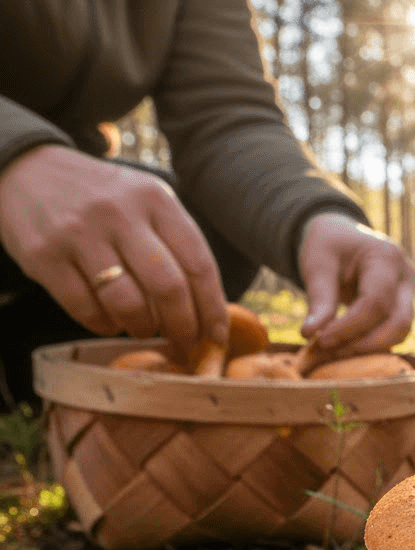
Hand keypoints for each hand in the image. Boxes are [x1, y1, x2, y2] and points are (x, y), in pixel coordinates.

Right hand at [0, 145, 228, 363]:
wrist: (26, 169)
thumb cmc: (103, 200)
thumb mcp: (145, 203)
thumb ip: (176, 245)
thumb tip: (210, 312)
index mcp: (156, 199)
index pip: (199, 264)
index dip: (214, 310)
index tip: (217, 338)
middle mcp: (120, 212)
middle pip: (169, 288)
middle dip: (183, 327)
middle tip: (184, 344)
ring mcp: (80, 232)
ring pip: (129, 304)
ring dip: (143, 328)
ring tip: (143, 328)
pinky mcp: (44, 255)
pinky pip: (86, 309)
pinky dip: (105, 326)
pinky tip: (110, 321)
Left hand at [298, 212, 414, 365]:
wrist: (341, 236)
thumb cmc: (329, 245)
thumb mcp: (318, 264)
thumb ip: (318, 299)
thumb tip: (310, 335)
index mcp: (387, 257)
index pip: (375, 302)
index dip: (349, 327)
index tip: (321, 341)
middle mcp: (405, 276)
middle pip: (399, 323)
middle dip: (365, 344)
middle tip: (330, 354)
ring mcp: (409, 292)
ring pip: (400, 333)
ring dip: (369, 349)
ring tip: (335, 353)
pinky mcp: (403, 307)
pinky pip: (393, 333)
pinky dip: (370, 345)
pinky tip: (344, 348)